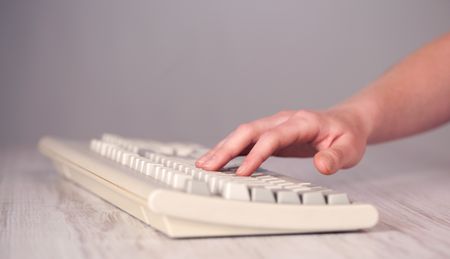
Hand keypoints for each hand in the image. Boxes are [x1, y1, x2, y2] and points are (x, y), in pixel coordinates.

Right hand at [195, 109, 369, 175]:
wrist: (346, 122)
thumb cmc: (347, 135)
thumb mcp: (350, 149)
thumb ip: (336, 157)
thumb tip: (322, 165)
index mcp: (302, 122)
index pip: (272, 137)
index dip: (256, 154)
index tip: (241, 173)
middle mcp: (284, 120)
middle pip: (249, 130)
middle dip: (226, 148)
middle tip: (207, 167)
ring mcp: (276, 125)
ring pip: (243, 133)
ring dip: (223, 147)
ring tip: (204, 164)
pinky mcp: (272, 132)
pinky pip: (247, 139)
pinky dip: (231, 149)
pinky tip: (218, 159)